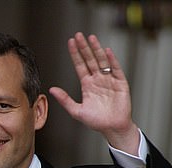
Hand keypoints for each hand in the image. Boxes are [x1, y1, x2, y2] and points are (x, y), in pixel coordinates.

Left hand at [49, 32, 138, 153]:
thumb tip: (51, 89)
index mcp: (87, 85)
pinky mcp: (120, 83)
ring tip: (91, 38)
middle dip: (84, 48)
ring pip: (102, 61)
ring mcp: (109, 80)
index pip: (80, 66)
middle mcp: (98, 80)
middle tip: (78, 35)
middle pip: (90, 60)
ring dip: (96, 50)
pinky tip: (106, 51)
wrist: (112, 128)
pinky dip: (112, 60)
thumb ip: (64, 100)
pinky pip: (116, 69)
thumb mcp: (76, 111)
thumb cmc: (96, 121)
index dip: (75, 54)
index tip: (70, 43)